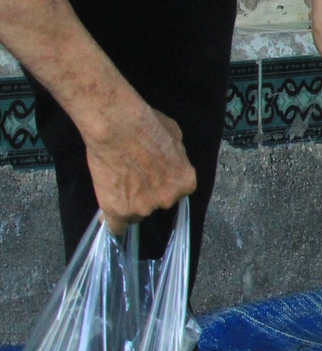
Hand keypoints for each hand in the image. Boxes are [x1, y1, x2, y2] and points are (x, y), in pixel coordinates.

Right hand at [84, 106, 195, 233]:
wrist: (116, 126)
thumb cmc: (146, 125)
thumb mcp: (176, 137)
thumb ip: (177, 158)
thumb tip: (173, 163)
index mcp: (185, 183)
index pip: (175, 193)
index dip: (161, 185)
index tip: (150, 179)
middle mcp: (168, 199)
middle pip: (156, 205)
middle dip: (146, 194)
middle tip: (131, 177)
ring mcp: (144, 207)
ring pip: (135, 213)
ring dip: (127, 203)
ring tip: (115, 183)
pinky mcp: (119, 210)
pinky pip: (116, 226)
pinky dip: (111, 222)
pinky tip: (107, 218)